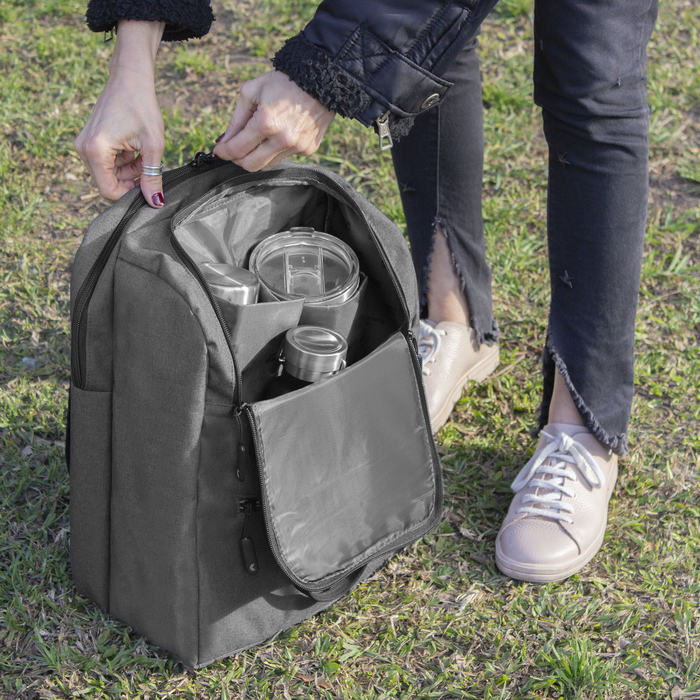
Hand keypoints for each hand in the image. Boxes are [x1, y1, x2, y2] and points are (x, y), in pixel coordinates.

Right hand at [74, 21, 165, 206]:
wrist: (130, 77)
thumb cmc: (142, 106)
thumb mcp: (153, 145)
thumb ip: (152, 177)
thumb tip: (155, 203)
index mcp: (95, 150)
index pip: (108, 191)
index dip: (129, 195)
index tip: (147, 186)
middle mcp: (83, 149)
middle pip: (108, 183)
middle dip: (130, 180)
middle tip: (148, 166)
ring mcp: (84, 144)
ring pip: (109, 174)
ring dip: (128, 171)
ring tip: (142, 153)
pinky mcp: (89, 141)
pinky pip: (106, 163)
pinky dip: (123, 162)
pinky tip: (134, 149)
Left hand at [213, 70, 334, 170]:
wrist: (320, 79)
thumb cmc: (283, 82)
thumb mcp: (252, 91)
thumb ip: (236, 119)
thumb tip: (224, 140)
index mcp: (266, 123)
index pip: (238, 149)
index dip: (224, 152)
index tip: (218, 151)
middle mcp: (282, 139)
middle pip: (251, 165)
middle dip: (237, 160)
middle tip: (233, 151)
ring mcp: (297, 147)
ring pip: (268, 164)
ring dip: (256, 156)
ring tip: (255, 141)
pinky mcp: (308, 149)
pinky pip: (285, 157)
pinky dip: (275, 150)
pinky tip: (278, 134)